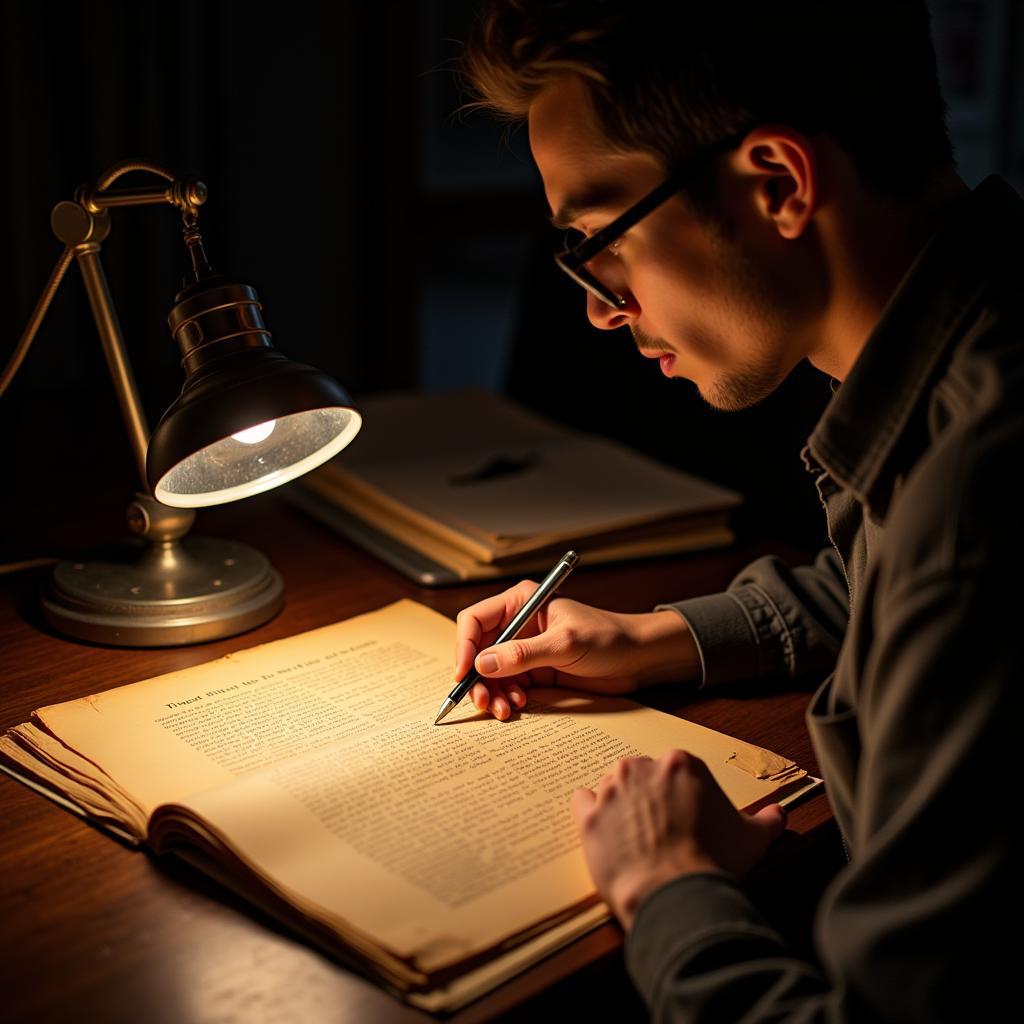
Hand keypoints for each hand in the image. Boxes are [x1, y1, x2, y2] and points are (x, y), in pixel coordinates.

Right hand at [453, 580, 700, 719]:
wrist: (637, 658)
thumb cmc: (608, 638)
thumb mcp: (565, 644)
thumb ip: (524, 653)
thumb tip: (482, 663)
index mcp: (521, 603)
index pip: (475, 620)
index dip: (464, 646)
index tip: (465, 673)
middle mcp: (517, 625)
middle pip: (477, 650)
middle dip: (476, 678)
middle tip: (483, 701)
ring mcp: (524, 649)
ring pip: (489, 673)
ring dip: (491, 693)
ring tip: (504, 710)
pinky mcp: (533, 671)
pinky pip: (507, 686)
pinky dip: (506, 699)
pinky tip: (517, 706)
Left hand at [570, 750, 786, 929]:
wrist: (675, 893)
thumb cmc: (714, 862)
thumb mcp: (753, 839)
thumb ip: (767, 820)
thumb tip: (779, 814)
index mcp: (682, 763)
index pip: (675, 771)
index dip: (679, 796)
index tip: (683, 816)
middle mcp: (643, 767)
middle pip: (642, 775)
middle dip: (648, 797)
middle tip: (659, 828)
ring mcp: (612, 789)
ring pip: (612, 786)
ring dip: (620, 804)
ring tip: (632, 834)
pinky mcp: (589, 816)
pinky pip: (581, 801)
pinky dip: (588, 809)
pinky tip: (600, 825)